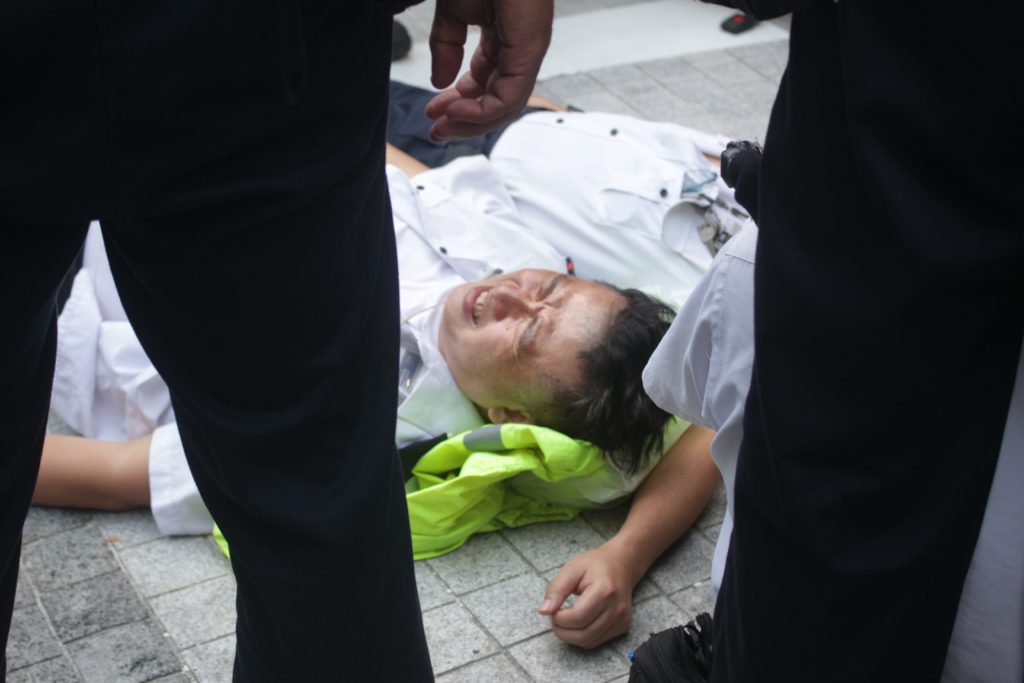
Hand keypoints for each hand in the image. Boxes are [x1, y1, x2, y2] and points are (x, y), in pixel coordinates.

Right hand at [426, 0, 552, 139]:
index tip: (432, 114)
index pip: (485, 84)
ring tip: (443, 126)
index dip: (458, 104)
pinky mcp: (530, 49)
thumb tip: (439, 81)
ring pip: (505, 106)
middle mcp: (520, 49)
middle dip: (464, 121)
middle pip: (496, 102)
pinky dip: (483, 111)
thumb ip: (445, 46)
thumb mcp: (452, 12)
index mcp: (504, 39)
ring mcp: (527, 50)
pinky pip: (510, 96)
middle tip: (436, 132)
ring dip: (471, 122)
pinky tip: (457, 112)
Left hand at [538, 541, 640, 648]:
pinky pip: (596, 641)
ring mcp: (621, 620)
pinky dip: (581, 636)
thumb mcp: (572, 569)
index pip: (577, 617)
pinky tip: (577, 622)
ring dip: (570, 636)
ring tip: (564, 619)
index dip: (558, 618)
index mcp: (605, 591)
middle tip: (554, 617)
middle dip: (562, 630)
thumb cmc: (595, 565)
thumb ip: (556, 589)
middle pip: (583, 635)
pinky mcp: (622, 627)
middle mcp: (617, 609)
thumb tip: (544, 611)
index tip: (552, 609)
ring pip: (588, 642)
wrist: (621, 565)